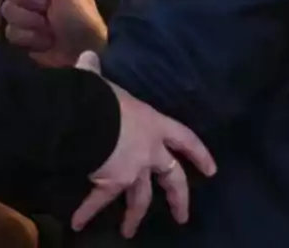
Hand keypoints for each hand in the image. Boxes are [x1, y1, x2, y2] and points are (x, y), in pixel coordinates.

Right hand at [0, 0, 107, 66]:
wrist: (84, 53)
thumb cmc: (81, 17)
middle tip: (46, 7)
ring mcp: (26, 14)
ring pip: (7, 9)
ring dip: (30, 20)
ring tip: (49, 28)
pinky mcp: (22, 35)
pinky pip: (10, 31)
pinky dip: (30, 37)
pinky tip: (44, 41)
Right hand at [73, 52, 215, 236]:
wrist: (90, 117)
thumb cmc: (103, 96)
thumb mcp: (102, 82)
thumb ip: (95, 71)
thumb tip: (87, 58)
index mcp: (154, 124)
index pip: (185, 139)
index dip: (199, 154)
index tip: (211, 171)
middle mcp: (149, 151)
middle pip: (171, 178)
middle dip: (178, 198)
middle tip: (182, 216)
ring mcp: (132, 170)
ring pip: (139, 199)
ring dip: (134, 216)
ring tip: (129, 231)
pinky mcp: (111, 182)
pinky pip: (98, 200)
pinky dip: (86, 211)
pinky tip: (77, 223)